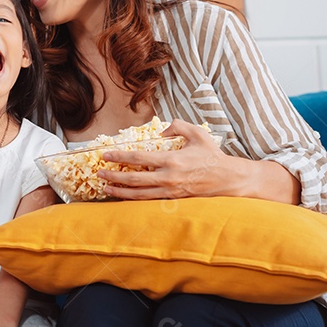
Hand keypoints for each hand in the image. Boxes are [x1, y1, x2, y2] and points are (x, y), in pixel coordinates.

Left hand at [96, 119, 231, 199]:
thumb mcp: (197, 133)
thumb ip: (178, 126)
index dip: (119, 157)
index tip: (105, 155)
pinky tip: (124, 196)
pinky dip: (134, 199)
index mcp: (172, 160)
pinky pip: (149, 199)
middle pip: (134, 179)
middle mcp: (168, 177)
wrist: (227, 179)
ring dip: (120, 192)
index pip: (139, 158)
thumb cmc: (212, 155)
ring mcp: (170, 190)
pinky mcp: (173, 198)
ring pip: (139, 194)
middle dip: (114, 177)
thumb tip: (161, 131)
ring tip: (105, 189)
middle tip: (99, 174)